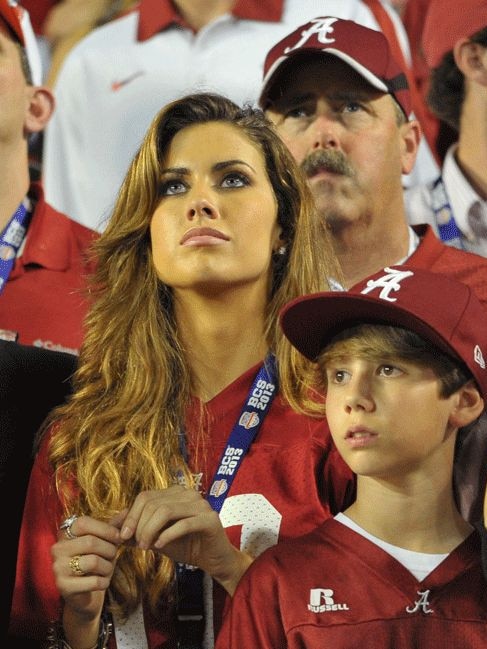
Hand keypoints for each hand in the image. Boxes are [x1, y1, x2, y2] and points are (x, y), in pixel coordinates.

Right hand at [51, 513, 122, 620]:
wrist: (84, 596)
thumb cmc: (95, 564)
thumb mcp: (104, 542)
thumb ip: (113, 527)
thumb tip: (128, 510)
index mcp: (65, 534)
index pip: (83, 523)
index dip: (105, 529)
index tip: (118, 537)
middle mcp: (58, 549)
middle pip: (90, 542)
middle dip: (109, 549)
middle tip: (114, 556)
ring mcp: (58, 568)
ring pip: (93, 561)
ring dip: (108, 567)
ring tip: (108, 569)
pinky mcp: (63, 587)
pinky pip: (94, 581)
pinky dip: (104, 582)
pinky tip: (102, 582)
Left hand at [120, 486, 253, 593]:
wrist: (213, 560)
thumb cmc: (185, 545)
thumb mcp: (157, 537)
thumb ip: (138, 529)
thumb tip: (112, 527)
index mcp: (175, 493)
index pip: (146, 496)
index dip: (131, 515)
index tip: (122, 536)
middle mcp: (188, 494)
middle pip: (153, 503)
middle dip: (139, 525)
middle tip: (136, 545)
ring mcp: (200, 505)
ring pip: (165, 511)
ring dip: (150, 530)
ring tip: (146, 547)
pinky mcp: (209, 519)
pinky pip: (183, 524)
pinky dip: (167, 535)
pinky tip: (160, 546)